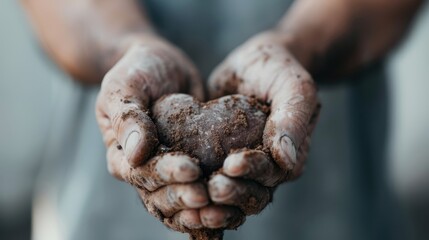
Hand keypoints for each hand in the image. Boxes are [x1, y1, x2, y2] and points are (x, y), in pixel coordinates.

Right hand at [95, 36, 205, 227]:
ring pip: (181, 202)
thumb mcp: (124, 86)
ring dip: (200, 210)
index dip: (167, 175)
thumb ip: (127, 117)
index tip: (192, 170)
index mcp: (122, 156)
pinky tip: (232, 206)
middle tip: (210, 194)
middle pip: (162, 195)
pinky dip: (214, 203)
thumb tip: (136, 154)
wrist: (161, 66)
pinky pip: (201, 190)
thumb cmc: (138, 72)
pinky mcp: (193, 167)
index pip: (142, 173)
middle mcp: (144, 171)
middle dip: (186, 196)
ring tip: (224, 208)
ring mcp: (169, 172)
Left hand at [205, 31, 320, 224]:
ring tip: (190, 191)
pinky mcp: (217, 158)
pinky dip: (193, 183)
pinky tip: (175, 179)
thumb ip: (292, 120)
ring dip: (211, 199)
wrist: (255, 61)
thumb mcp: (294, 87)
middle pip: (250, 193)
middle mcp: (266, 169)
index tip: (231, 164)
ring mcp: (241, 166)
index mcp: (289, 158)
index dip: (253, 171)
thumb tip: (286, 161)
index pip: (272, 174)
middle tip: (209, 187)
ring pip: (228, 193)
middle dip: (231, 192)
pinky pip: (206, 175)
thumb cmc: (280, 71)